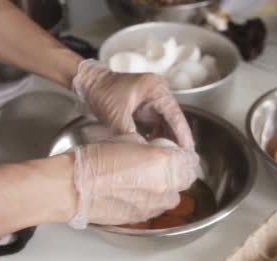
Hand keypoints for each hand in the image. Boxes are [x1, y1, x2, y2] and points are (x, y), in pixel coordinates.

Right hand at [68, 137, 198, 227]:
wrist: (74, 188)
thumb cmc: (94, 160)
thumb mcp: (127, 140)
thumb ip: (149, 147)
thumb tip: (154, 151)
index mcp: (163, 162)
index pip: (189, 160)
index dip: (183, 156)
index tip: (177, 154)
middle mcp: (164, 186)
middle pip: (185, 181)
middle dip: (178, 173)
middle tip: (164, 166)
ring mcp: (153, 205)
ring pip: (172, 198)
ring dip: (166, 189)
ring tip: (149, 182)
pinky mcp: (141, 218)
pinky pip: (155, 209)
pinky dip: (151, 202)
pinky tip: (136, 194)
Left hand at [72, 59, 194, 149]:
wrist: (88, 84)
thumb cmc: (102, 92)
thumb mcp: (116, 115)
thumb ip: (130, 134)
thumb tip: (142, 153)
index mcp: (156, 90)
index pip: (176, 115)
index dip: (183, 135)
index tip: (188, 152)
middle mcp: (158, 95)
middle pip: (174, 121)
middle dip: (178, 141)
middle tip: (183, 161)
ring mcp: (152, 102)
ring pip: (166, 125)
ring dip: (167, 141)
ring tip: (172, 160)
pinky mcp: (145, 110)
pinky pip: (155, 126)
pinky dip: (156, 138)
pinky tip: (156, 152)